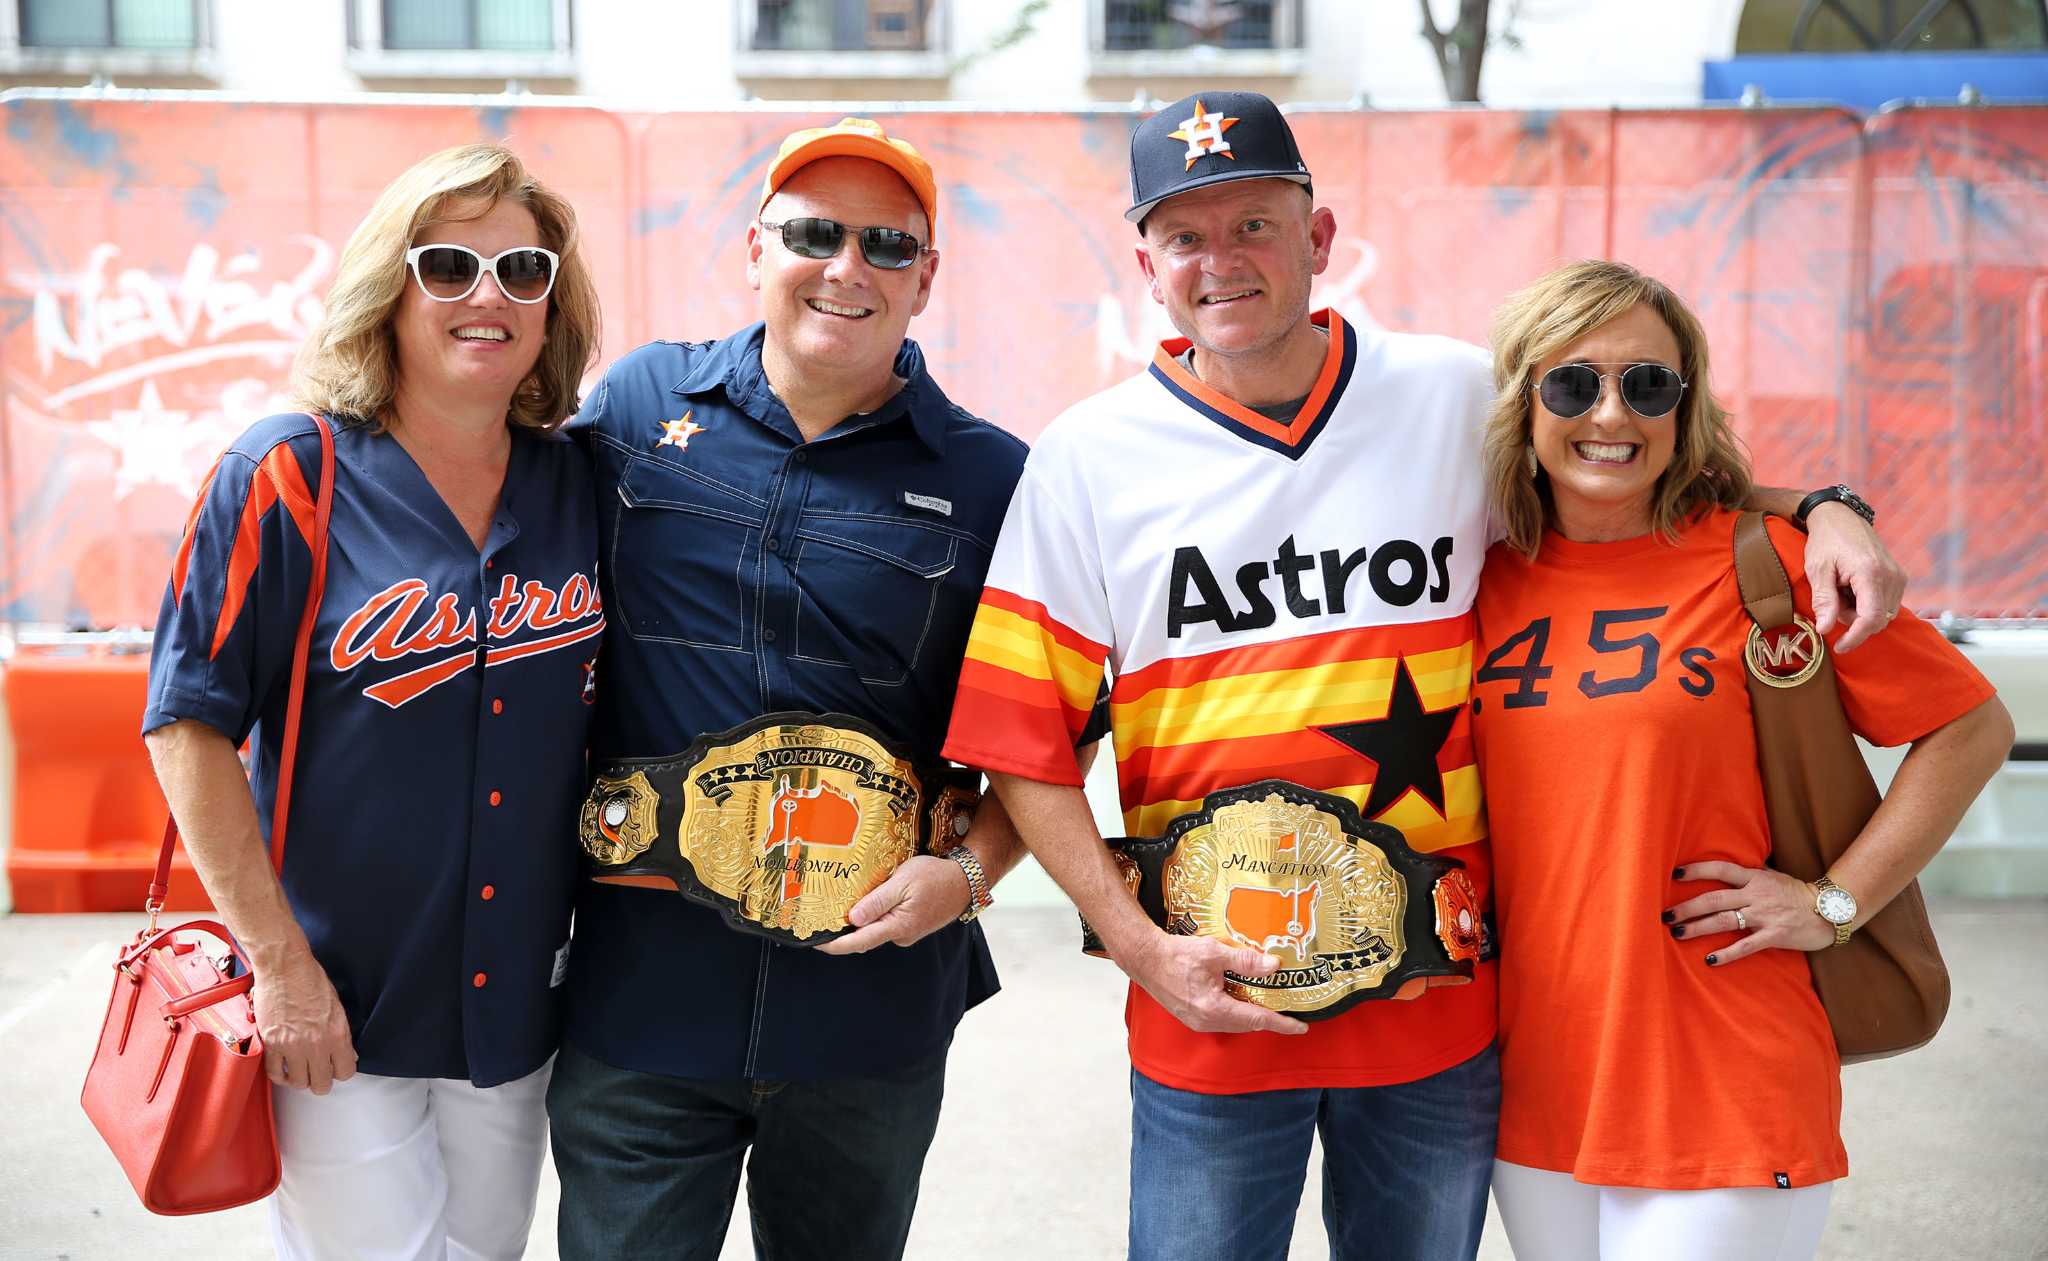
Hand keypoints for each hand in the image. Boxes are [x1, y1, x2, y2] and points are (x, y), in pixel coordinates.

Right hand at [252, 946, 356, 1093]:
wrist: (284, 967)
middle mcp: (316, 1044)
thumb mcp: (337, 1007)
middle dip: (322, 1081)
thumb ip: (342, 1034)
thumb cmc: (311, 980)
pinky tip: (284, 1069)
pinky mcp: (271, 1043)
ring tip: (301, 1070)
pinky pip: (275, 1073)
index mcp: (337, 1034)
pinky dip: (280, 1075)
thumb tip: (347, 1055)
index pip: (346, 1072)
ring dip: (301, 1079)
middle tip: (319, 1072)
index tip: (337, 1067)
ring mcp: (292, 1046)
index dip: (342, 1071)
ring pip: (299, 1083)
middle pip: (322, 1084)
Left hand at [816, 855, 971, 954]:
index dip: (836, 945)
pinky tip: (868, 905)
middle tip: (821, 924)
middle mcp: (901, 934)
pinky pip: (887, 924)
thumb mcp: (903, 882)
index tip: (816, 944)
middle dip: (843, 934)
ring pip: (876, 930)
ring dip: (859, 924)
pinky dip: (874, 918)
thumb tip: (853, 919)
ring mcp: (908, 932)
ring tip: (840, 911)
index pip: (859, 941)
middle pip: (865, 938)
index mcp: (898, 926)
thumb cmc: (936, 877)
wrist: (966, 880)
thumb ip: (877, 902)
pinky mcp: (912, 925)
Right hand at [1115, 930, 1308, 1035]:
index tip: (1301, 1026)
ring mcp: (1198, 1022)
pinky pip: (1222, 1019)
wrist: (1145, 959)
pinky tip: (1241, 997)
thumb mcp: (1214, 953)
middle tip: (1288, 1010)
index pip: (1257, 1019)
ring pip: (1235, 1023)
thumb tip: (1273, 965)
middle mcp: (1206, 1021)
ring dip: (1252, 1015)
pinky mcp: (1192, 1017)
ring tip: (1268, 1002)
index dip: (1281, 1023)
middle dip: (1269, 1019)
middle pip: (1247, 1024)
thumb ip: (1245, 961)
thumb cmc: (1175, 955)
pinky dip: (1237, 1012)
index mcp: (1214, 1008)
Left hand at [1665, 860, 1834, 964]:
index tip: (1674, 874)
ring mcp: (1765, 916)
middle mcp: (1756, 895)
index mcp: (1754, 878)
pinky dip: (1727, 953)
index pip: (1720, 869)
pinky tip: (1710, 959)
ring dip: (1698, 927)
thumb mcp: (1773, 875)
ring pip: (1724, 921)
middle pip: (1714, 899)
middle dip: (1686, 907)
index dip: (1696, 870)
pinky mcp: (1775, 936)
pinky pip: (1746, 946)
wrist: (1831, 910)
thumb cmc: (1797, 893)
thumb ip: (1751, 872)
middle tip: (1664, 915)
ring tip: (1677, 933)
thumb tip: (1728, 864)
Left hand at [1803, 501, 1904, 652]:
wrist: (1840, 517)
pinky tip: (1851, 589)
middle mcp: (1891, 576)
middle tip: (1833, 598)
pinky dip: (1867, 604)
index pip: (1871, 619)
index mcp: (1871, 573)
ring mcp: (1898, 576)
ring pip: (1882, 614)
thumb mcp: (1818, 570)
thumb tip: (1825, 629)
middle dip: (1853, 620)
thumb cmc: (1826, 541)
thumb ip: (1824, 601)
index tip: (1840, 647)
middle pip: (1877, 620)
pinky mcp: (1898, 577)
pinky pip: (1885, 604)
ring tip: (1841, 590)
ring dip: (1860, 612)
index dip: (1856, 637)